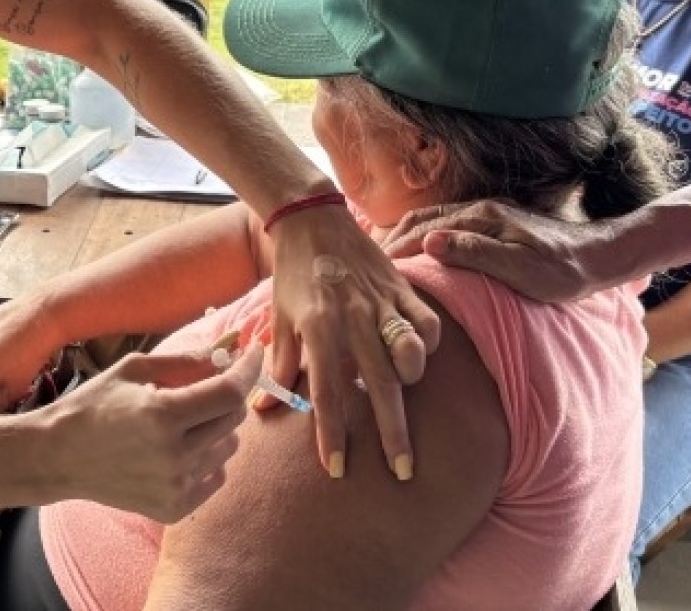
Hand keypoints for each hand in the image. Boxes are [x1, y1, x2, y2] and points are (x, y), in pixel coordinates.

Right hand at [37, 344, 262, 522]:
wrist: (57, 457)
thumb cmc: (93, 405)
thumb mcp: (134, 369)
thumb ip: (185, 362)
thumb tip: (227, 352)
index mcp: (163, 415)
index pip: (230, 393)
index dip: (248, 370)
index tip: (253, 353)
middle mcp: (174, 455)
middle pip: (234, 418)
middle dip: (226, 395)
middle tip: (204, 387)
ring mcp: (175, 486)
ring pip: (229, 447)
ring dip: (216, 428)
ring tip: (181, 423)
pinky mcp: (174, 508)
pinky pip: (216, 476)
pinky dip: (207, 458)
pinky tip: (177, 450)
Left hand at [266, 204, 439, 479]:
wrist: (312, 218)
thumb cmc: (292, 273)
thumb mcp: (279, 317)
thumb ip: (279, 364)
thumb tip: (263, 409)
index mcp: (319, 326)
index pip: (327, 392)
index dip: (331, 434)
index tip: (335, 468)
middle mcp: (354, 317)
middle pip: (379, 385)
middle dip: (392, 432)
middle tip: (402, 471)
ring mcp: (382, 302)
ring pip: (409, 354)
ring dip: (412, 385)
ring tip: (408, 408)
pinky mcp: (402, 288)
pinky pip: (426, 324)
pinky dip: (427, 346)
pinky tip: (418, 362)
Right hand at [382, 200, 596, 302]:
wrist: (598, 255)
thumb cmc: (561, 270)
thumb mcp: (520, 268)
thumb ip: (474, 253)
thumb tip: (429, 243)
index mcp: (480, 218)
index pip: (423, 231)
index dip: (395, 250)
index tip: (371, 269)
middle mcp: (477, 209)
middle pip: (420, 219)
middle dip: (390, 238)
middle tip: (365, 263)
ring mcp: (484, 213)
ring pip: (429, 218)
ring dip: (402, 235)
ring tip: (380, 257)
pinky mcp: (491, 221)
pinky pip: (442, 223)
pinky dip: (418, 234)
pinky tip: (413, 249)